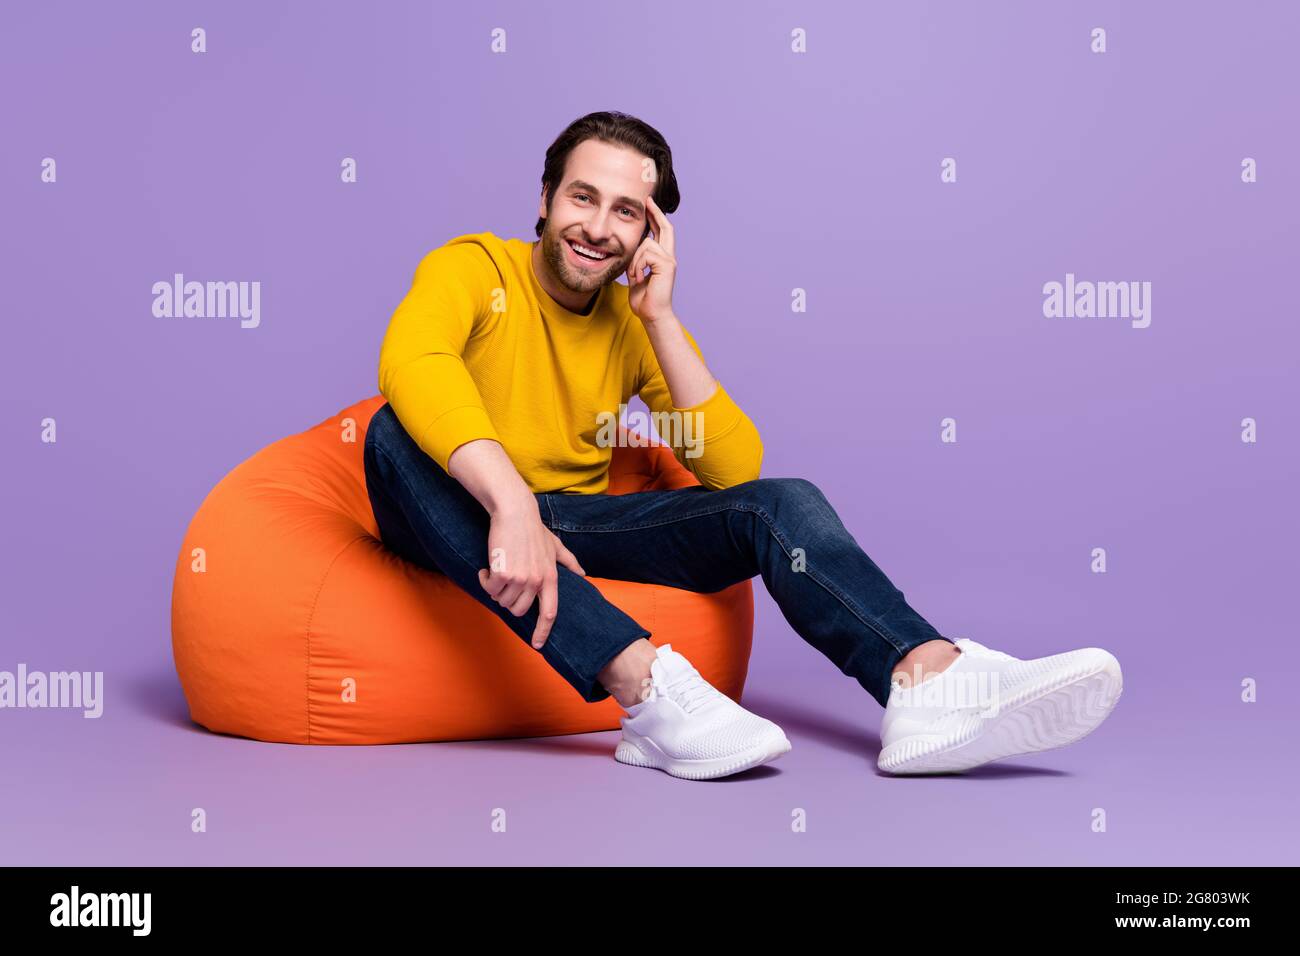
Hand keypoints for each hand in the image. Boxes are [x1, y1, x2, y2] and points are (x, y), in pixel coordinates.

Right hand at [477, 503, 586, 649]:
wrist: (514, 512)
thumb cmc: (533, 528)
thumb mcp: (555, 545)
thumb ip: (568, 561)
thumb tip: (582, 573)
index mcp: (551, 578)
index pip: (550, 612)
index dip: (543, 631)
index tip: (538, 645)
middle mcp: (537, 581)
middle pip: (518, 610)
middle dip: (507, 600)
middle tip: (503, 583)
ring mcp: (520, 579)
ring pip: (501, 600)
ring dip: (495, 589)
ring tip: (496, 569)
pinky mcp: (502, 573)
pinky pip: (489, 588)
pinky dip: (484, 579)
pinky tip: (487, 566)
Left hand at [627, 193, 676, 324]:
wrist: (652, 315)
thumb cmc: (644, 300)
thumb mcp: (636, 276)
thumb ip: (636, 262)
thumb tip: (630, 251)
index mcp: (662, 259)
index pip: (661, 233)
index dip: (656, 218)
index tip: (649, 205)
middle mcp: (669, 257)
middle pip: (666, 228)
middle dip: (656, 213)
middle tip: (648, 200)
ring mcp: (670, 260)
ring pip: (646, 244)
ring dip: (635, 261)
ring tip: (635, 277)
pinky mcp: (667, 265)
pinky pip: (646, 254)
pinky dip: (637, 266)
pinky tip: (638, 278)